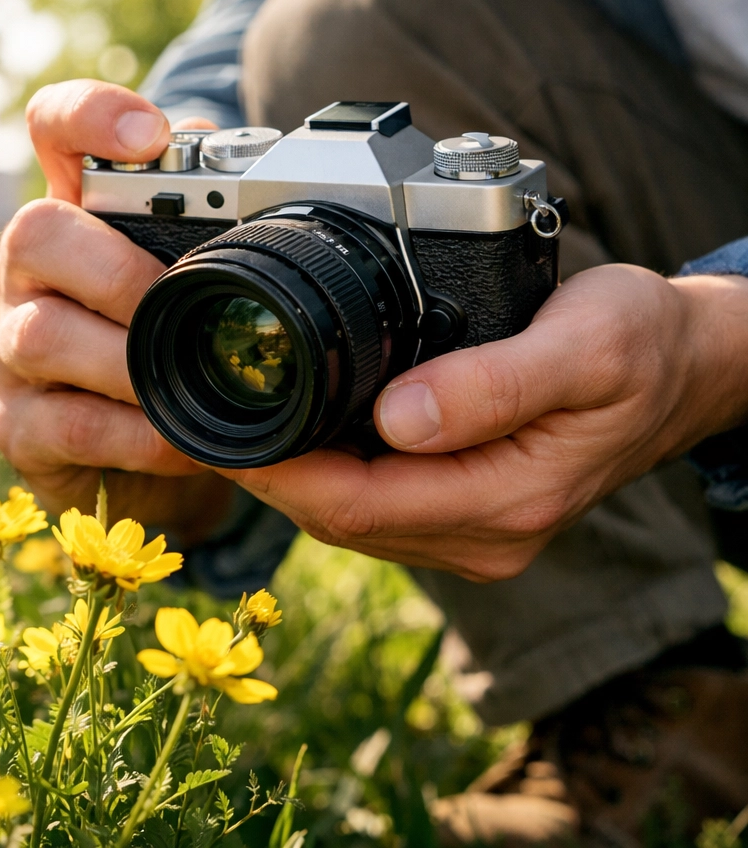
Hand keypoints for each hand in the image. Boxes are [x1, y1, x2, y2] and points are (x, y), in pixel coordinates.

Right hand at [0, 79, 227, 538]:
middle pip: (34, 231)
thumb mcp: (192, 274)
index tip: (149, 137)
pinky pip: (67, 427)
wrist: (142, 450)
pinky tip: (178, 439)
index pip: (54, 130)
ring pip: (42, 336)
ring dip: (129, 361)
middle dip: (118, 269)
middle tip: (177, 302)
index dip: (88, 116)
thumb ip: (212, 214)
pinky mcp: (17, 428)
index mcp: (77, 216)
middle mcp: (28, 273)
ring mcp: (12, 350)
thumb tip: (244, 162)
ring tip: (186, 382)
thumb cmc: (168, 342)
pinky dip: (135, 435)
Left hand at [221, 265, 747, 580]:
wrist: (680, 368)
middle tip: (203, 419)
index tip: (220, 430)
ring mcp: (472, 530)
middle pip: (340, 519)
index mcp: (505, 502)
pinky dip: (326, 471)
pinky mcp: (465, 509)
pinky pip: (375, 503)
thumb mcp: (583, 349)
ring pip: (351, 516)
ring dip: (289, 475)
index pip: (356, 506)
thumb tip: (400, 419)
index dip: (278, 473)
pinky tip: (298, 432)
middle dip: (266, 475)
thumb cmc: (639, 350)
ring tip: (234, 422)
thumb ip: (495, 386)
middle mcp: (481, 534)